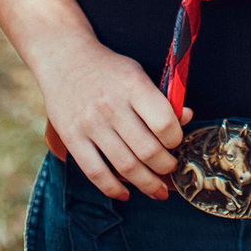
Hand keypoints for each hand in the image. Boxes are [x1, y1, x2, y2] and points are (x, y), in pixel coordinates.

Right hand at [36, 32, 193, 202]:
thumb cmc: (108, 68)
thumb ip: (160, 98)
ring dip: (146, 184)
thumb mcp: (137, 73)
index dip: (176, 139)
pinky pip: (95, 173)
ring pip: (125, 167)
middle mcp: (111, 105)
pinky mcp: (71, 137)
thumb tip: (186, 117)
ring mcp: (90, 123)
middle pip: (147, 151)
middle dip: (166, 167)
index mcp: (133, 85)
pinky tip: (126, 193)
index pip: (164, 123)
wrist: (64, 57)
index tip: (176, 142)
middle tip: (171, 169)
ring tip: (157, 189)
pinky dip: (113, 189)